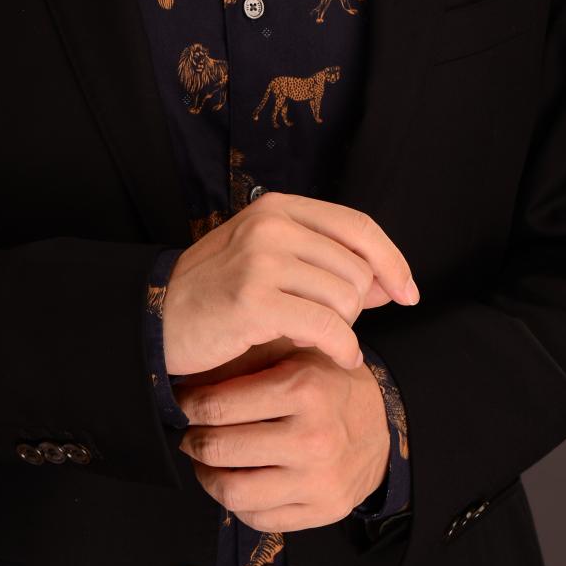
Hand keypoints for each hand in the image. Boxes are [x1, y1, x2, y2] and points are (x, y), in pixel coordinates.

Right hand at [160, 192, 418, 382]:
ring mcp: (260, 259)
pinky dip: (343, 348)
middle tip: (333, 327)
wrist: (157, 320)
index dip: (392, 260)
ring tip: (317, 339)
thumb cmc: (218, 297)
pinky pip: (328, 326)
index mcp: (277, 208)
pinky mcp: (254, 300)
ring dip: (345, 328)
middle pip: (356, 266)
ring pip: (346, 296)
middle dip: (358, 305)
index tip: (409, 292)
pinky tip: (338, 358)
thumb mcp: (273, 267)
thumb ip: (329, 269)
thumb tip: (392, 285)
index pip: (358, 226)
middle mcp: (270, 224)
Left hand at [173, 346, 391, 532]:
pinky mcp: (323, 511)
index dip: (187, 406)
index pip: (217, 406)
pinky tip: (238, 481)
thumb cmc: (329, 386)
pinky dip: (237, 504)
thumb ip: (250, 360)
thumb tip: (189, 373)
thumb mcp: (297, 354)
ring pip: (232, 492)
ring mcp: (319, 479)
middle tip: (190, 433)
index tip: (182, 404)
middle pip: (218, 449)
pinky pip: (258, 519)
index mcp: (304, 389)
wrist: (384, 425)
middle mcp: (313, 437)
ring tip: (207, 461)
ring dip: (207, 477)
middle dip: (192, 441)